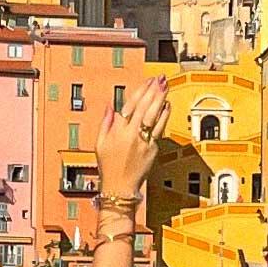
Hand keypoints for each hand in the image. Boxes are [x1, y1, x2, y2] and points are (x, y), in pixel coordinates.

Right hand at [94, 76, 167, 220]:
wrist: (120, 187)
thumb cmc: (109, 167)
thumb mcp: (99, 143)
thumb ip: (106, 123)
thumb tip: (110, 106)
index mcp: (118, 131)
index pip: (132, 105)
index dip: (141, 91)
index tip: (148, 81)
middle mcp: (132, 135)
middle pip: (146, 108)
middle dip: (154, 92)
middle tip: (161, 79)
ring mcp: (144, 142)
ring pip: (155, 117)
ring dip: (161, 100)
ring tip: (166, 87)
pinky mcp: (153, 149)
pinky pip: (160, 129)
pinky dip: (164, 116)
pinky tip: (167, 106)